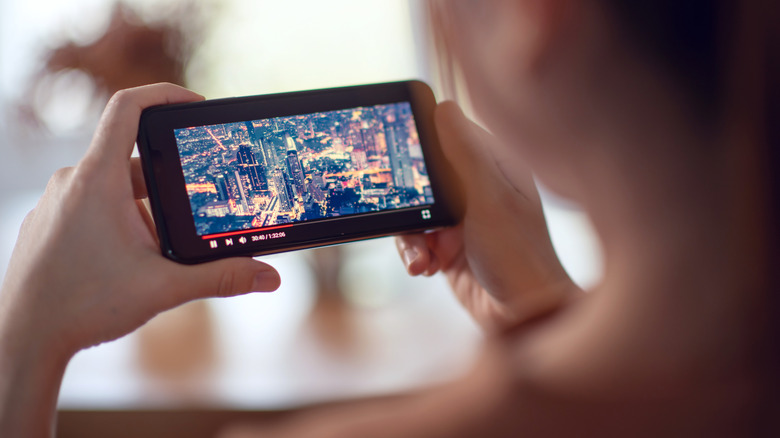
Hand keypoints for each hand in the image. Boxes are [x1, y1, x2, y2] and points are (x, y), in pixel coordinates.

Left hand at [0, 83, 279, 436]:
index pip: (128, 108)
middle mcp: (72, 181)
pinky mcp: (48, 223)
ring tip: (155, 254)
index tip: (194, 104)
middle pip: (133, 160)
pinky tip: (125, 263)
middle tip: (192, 214)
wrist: (22, 339)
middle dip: (168, 187)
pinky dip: (117, 223)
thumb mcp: (163, 288)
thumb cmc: (83, 307)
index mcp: (98, 179)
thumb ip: (220, 278)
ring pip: (112, 188)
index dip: (165, 95)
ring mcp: (55, 201)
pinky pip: (90, 206)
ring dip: (143, 211)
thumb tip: (269, 277)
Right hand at [397, 102, 576, 331]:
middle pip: (425, 176)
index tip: (397, 152)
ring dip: (412, 236)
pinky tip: (426, 268)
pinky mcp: (448, 245)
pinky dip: (415, 253)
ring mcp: (462, 217)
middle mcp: (478, 187)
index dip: (422, 142)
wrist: (522, 317)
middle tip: (413, 221)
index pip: (450, 135)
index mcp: (496, 166)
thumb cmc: (520, 257)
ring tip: (423, 258)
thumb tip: (443, 107)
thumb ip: (465, 156)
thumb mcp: (489, 201)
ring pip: (414, 210)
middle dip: (411, 202)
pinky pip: (416, 239)